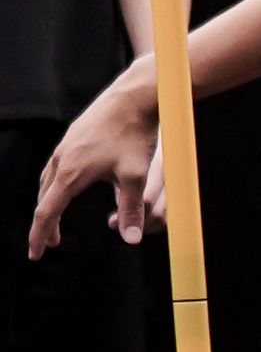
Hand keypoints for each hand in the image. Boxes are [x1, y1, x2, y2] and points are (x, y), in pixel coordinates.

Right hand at [30, 61, 159, 256]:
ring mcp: (66, 146)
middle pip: (44, 198)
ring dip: (49, 203)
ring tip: (54, 220)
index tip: (35, 255)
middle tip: (48, 244)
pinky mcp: (74, 137)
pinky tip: (66, 187)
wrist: (134, 96)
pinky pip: (56, 167)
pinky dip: (55, 185)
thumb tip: (131, 240)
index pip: (47, 212)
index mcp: (71, 173)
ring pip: (48, 181)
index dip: (40, 236)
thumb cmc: (135, 134)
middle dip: (44, 224)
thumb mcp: (135, 175)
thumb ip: (131, 209)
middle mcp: (62, 159)